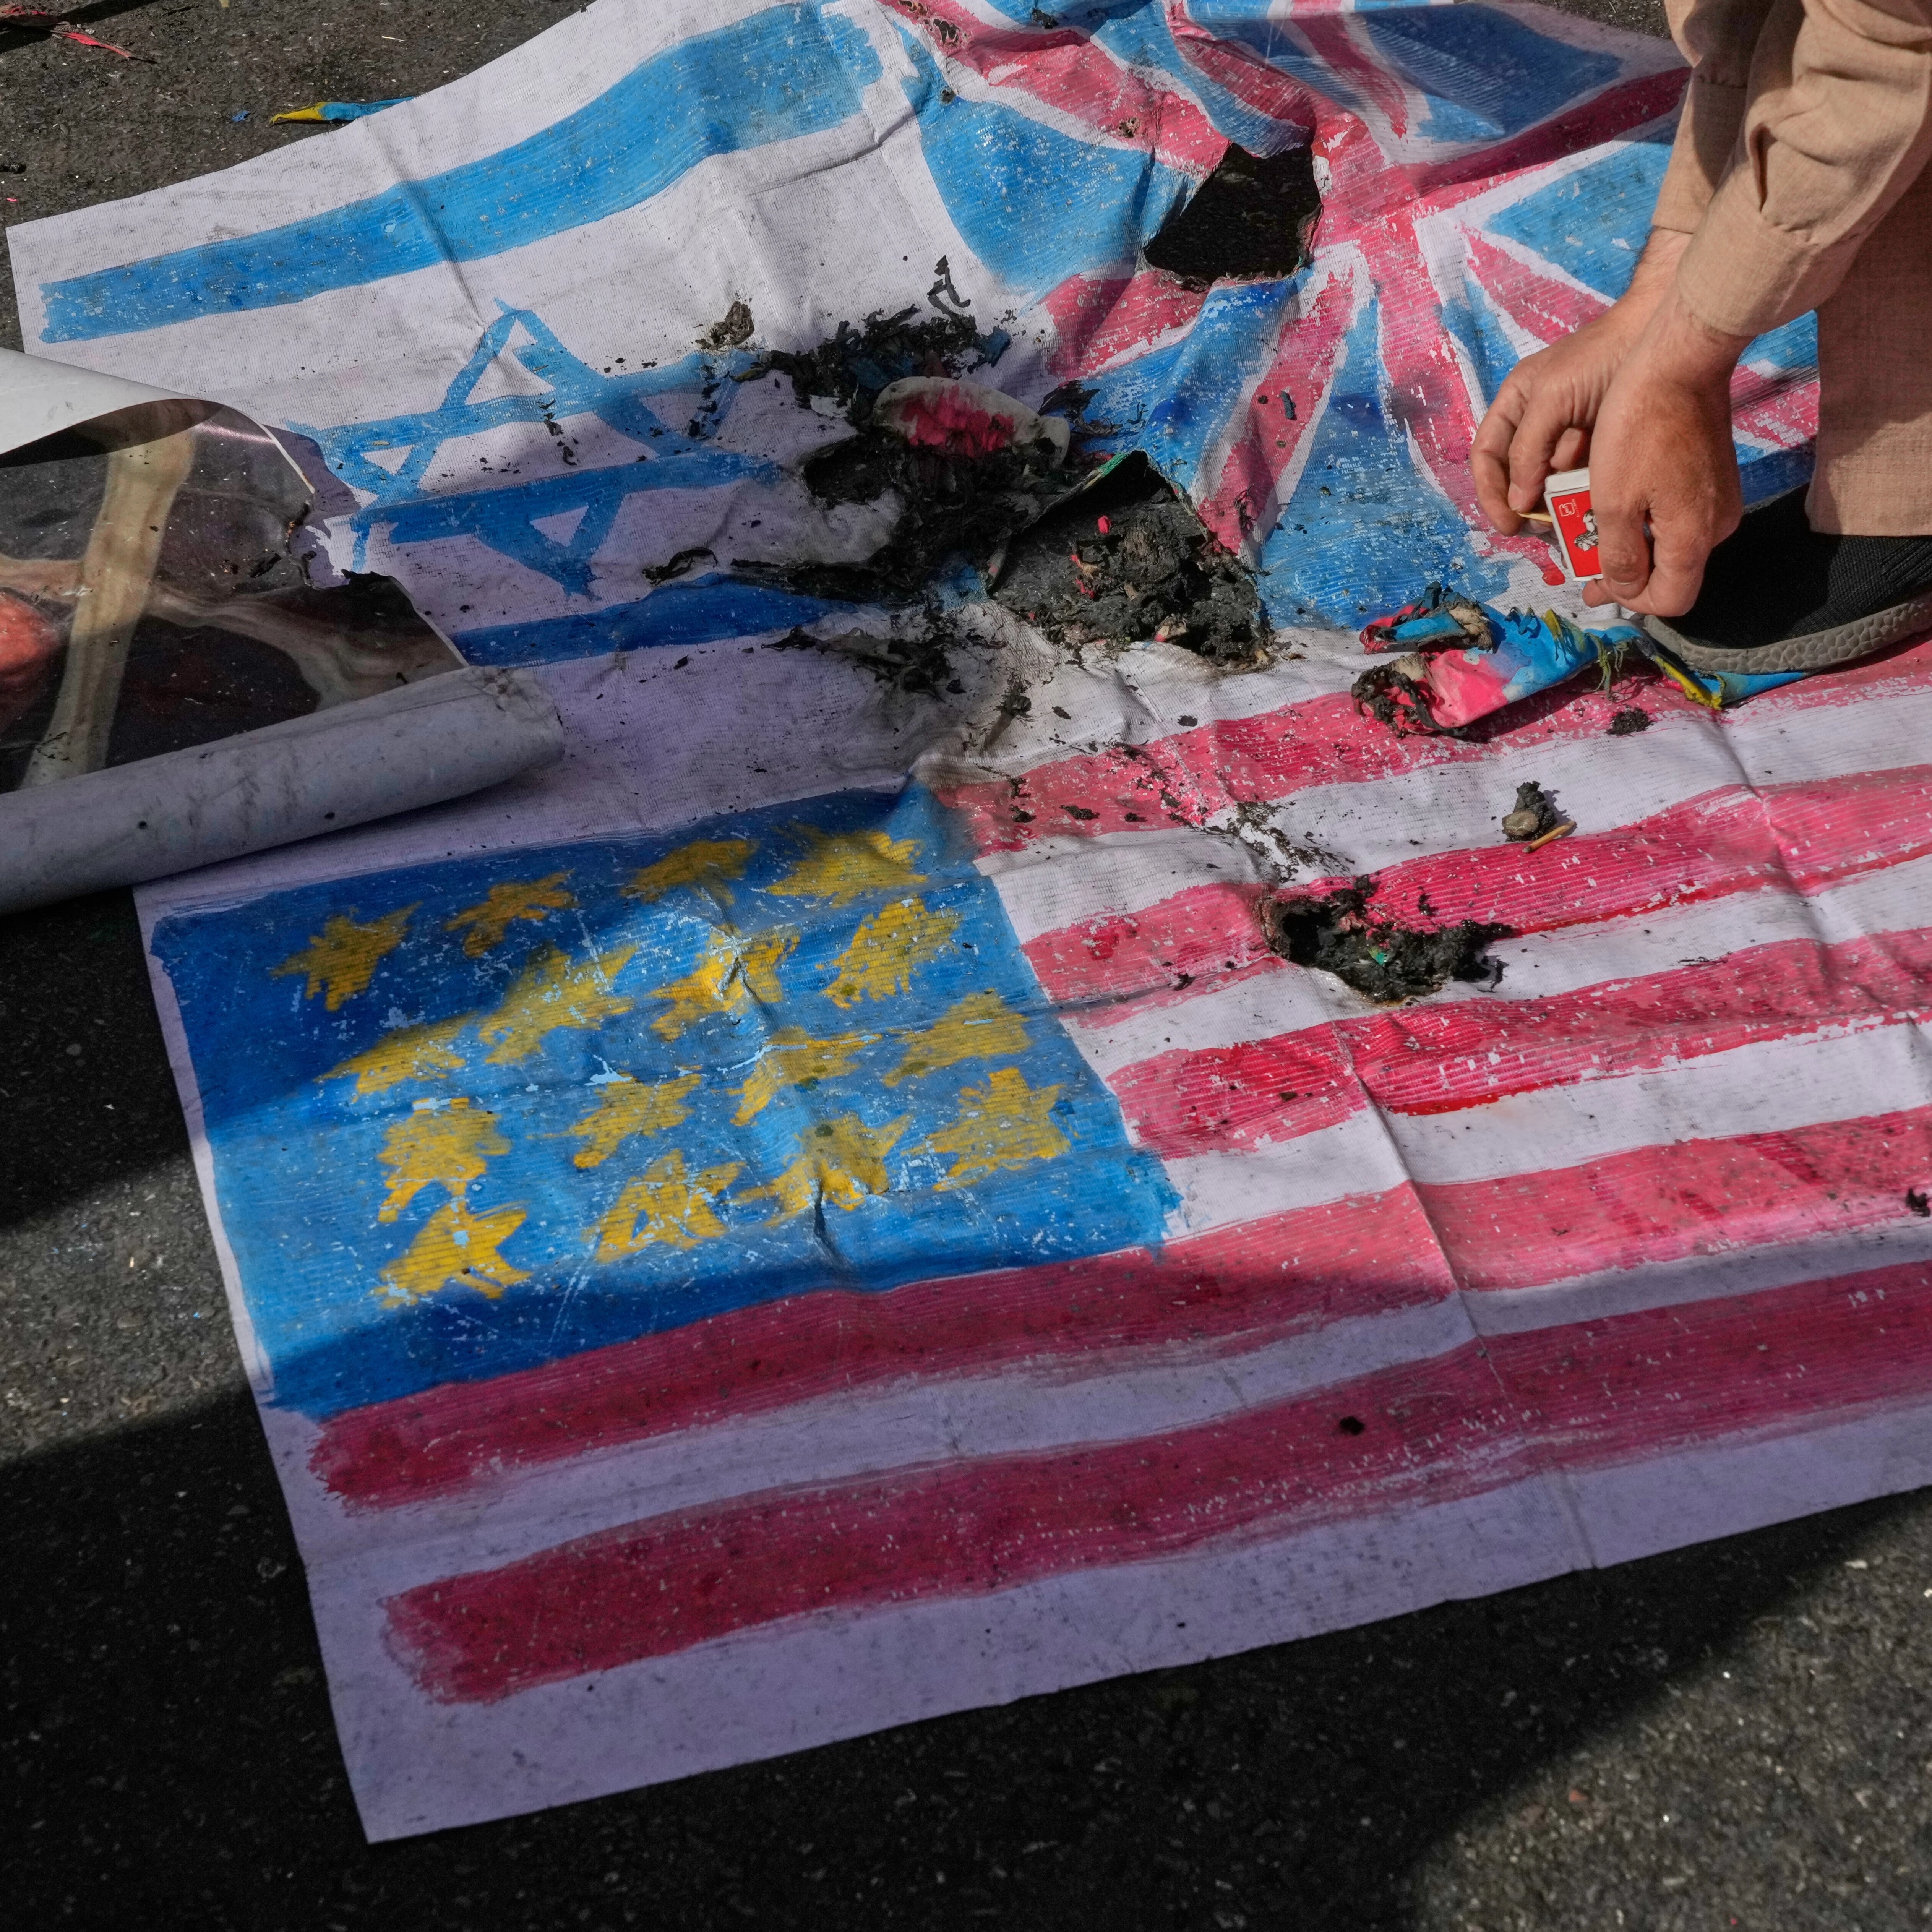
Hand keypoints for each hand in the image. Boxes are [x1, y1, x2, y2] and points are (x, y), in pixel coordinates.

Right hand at [1471, 230, 1686, 534]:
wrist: (1658, 337)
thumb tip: (1518, 503)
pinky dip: (1580, 497)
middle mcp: (1533, 424)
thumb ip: (1528, 448)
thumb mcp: (1552, 397)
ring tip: (1567, 523)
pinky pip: (1578, 482)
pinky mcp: (1595, 448)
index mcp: (1513, 407)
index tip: (1509, 524)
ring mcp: (1564, 438)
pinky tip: (1591, 507)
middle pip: (1512, 477)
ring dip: (1551, 507)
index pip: (1486, 457)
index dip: (1490, 493)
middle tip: (1540, 530)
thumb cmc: (1599, 358)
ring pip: (1546, 485)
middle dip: (1522, 506)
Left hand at [1581, 288, 1750, 616]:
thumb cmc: (1639, 428)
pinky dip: (1645, 519)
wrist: (1678, 362)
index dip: (1629, 602)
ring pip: (1672, 545)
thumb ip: (1618, 555)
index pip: (1670, 600)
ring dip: (1631, 545)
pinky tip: (1617, 503)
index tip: (1590, 586)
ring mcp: (1719, 498)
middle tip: (1581, 561)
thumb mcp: (1613, 501)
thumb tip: (1625, 590)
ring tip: (1590, 532)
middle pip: (1671, 574)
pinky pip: (1678, 515)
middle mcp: (1716, 524)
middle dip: (1625, 574)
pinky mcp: (1713, 476)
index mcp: (1695, 537)